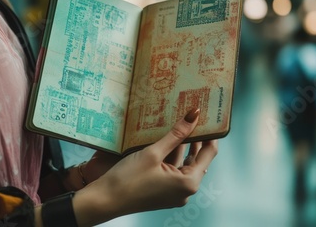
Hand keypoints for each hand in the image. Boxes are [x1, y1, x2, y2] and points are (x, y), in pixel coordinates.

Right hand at [72, 109, 218, 225]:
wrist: (104, 200)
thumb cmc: (127, 180)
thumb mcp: (153, 153)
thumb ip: (176, 134)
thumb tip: (194, 115)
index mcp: (188, 183)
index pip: (209, 153)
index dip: (211, 134)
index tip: (209, 117)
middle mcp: (185, 191)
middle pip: (198, 159)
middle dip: (196, 138)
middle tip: (195, 116)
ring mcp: (174, 192)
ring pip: (184, 163)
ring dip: (182, 145)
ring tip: (181, 123)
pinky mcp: (163, 191)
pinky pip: (173, 170)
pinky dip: (172, 155)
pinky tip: (166, 139)